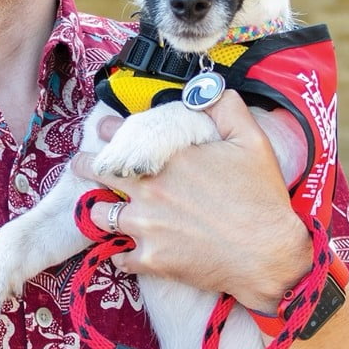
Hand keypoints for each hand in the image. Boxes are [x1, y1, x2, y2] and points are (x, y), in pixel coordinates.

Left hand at [72, 91, 312, 308]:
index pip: (121, 136)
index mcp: (169, 159)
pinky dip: (121, 254)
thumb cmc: (262, 198)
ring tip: (98, 208)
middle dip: (84, 165)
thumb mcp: (252, 141)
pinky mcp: (151, 259)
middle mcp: (150, 191)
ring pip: (100, 216)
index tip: (105, 130)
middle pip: (97, 173)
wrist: (268, 254)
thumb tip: (207, 89)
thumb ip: (226, 107)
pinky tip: (126, 251)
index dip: (109, 131)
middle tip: (80, 163)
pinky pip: (120, 257)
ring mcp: (146, 227)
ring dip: (98, 210)